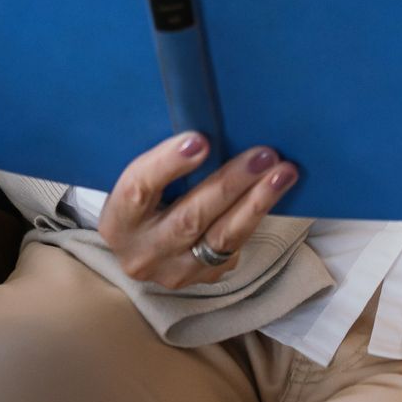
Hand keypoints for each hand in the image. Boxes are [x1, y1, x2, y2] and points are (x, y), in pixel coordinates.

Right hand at [97, 132, 295, 291]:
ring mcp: (174, 271)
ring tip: (283, 173)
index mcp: (117, 221)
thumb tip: (210, 124)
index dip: (168, 164)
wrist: (144, 248)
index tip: (200, 139)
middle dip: (230, 183)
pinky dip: (256, 217)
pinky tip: (275, 192)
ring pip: (221, 238)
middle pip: (189, 217)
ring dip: (257, 202)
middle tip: (263, 155)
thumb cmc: (146, 200)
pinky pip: (235, 246)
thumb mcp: (141, 183)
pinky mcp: (203, 278)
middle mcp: (142, 252)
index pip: (138, 189)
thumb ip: (165, 163)